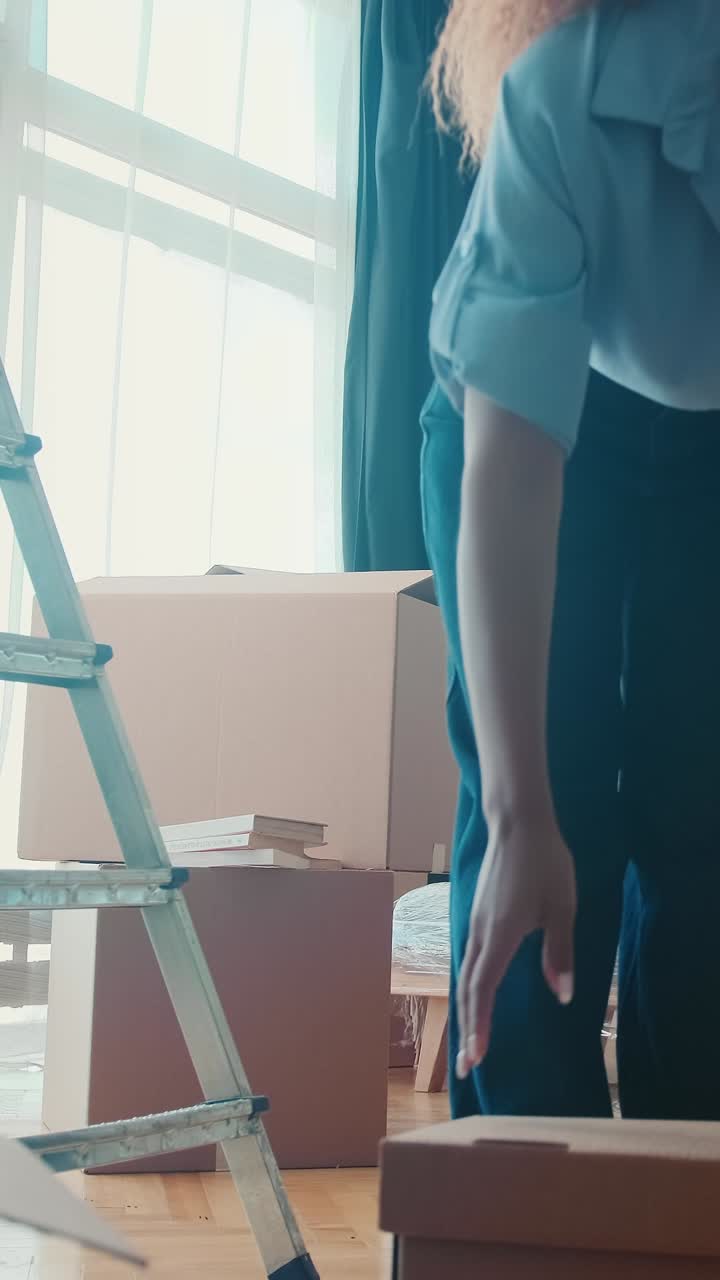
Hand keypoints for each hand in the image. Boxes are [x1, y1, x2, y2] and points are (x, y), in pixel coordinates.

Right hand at [456, 813, 576, 1079]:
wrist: (517, 823)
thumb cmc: (545, 863)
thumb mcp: (562, 909)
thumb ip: (559, 953)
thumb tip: (561, 996)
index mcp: (501, 936)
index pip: (483, 991)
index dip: (479, 1027)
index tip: (474, 1059)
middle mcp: (481, 934)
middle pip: (469, 989)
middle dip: (467, 1029)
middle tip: (466, 1066)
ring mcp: (475, 922)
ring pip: (467, 974)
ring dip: (467, 1008)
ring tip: (471, 1037)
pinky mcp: (478, 913)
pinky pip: (470, 958)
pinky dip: (470, 985)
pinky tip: (477, 992)